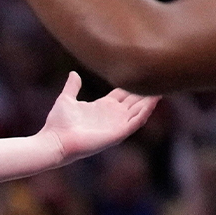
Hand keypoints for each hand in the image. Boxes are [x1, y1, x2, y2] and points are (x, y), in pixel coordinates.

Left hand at [39, 72, 159, 163]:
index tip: (144, 74)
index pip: (124, 94)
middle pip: (135, 102)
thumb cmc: (58, 123)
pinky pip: (134, 123)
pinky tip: (152, 103)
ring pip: (138, 112)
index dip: (133, 86)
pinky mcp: (117, 134)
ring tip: (161, 90)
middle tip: (159, 79)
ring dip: (149, 102)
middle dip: (146, 92)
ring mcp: (115, 126)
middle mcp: (112, 116)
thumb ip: (72, 87)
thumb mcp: (66, 99)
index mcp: (102, 107)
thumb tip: (74, 73)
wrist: (54, 140)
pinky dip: (144, 113)